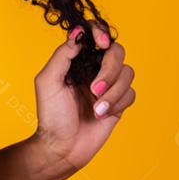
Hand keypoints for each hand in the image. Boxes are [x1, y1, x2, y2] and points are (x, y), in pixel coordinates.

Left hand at [29, 20, 136, 177]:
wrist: (63, 146)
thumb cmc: (51, 114)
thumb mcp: (48, 81)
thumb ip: (63, 55)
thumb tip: (77, 33)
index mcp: (76, 59)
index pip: (94, 36)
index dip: (101, 33)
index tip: (101, 44)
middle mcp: (93, 68)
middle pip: (116, 51)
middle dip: (109, 69)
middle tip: (94, 89)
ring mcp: (108, 85)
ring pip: (127, 72)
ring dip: (112, 92)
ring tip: (96, 108)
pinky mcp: (119, 102)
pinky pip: (130, 93)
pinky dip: (117, 103)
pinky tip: (101, 115)